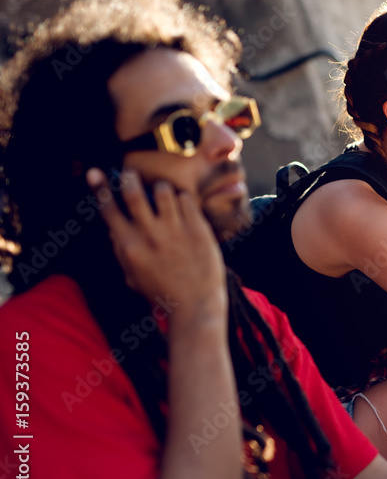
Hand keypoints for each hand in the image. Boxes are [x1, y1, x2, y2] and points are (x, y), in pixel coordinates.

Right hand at [87, 168, 225, 317]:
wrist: (196, 307)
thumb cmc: (163, 293)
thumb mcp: (133, 277)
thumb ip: (120, 251)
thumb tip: (112, 228)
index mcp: (129, 247)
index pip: (109, 210)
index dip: (100, 188)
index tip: (95, 172)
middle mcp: (150, 236)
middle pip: (134, 192)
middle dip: (129, 177)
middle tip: (131, 172)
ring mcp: (176, 230)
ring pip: (163, 190)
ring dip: (161, 187)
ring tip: (164, 194)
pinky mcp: (198, 229)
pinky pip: (187, 199)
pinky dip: (182, 198)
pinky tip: (183, 207)